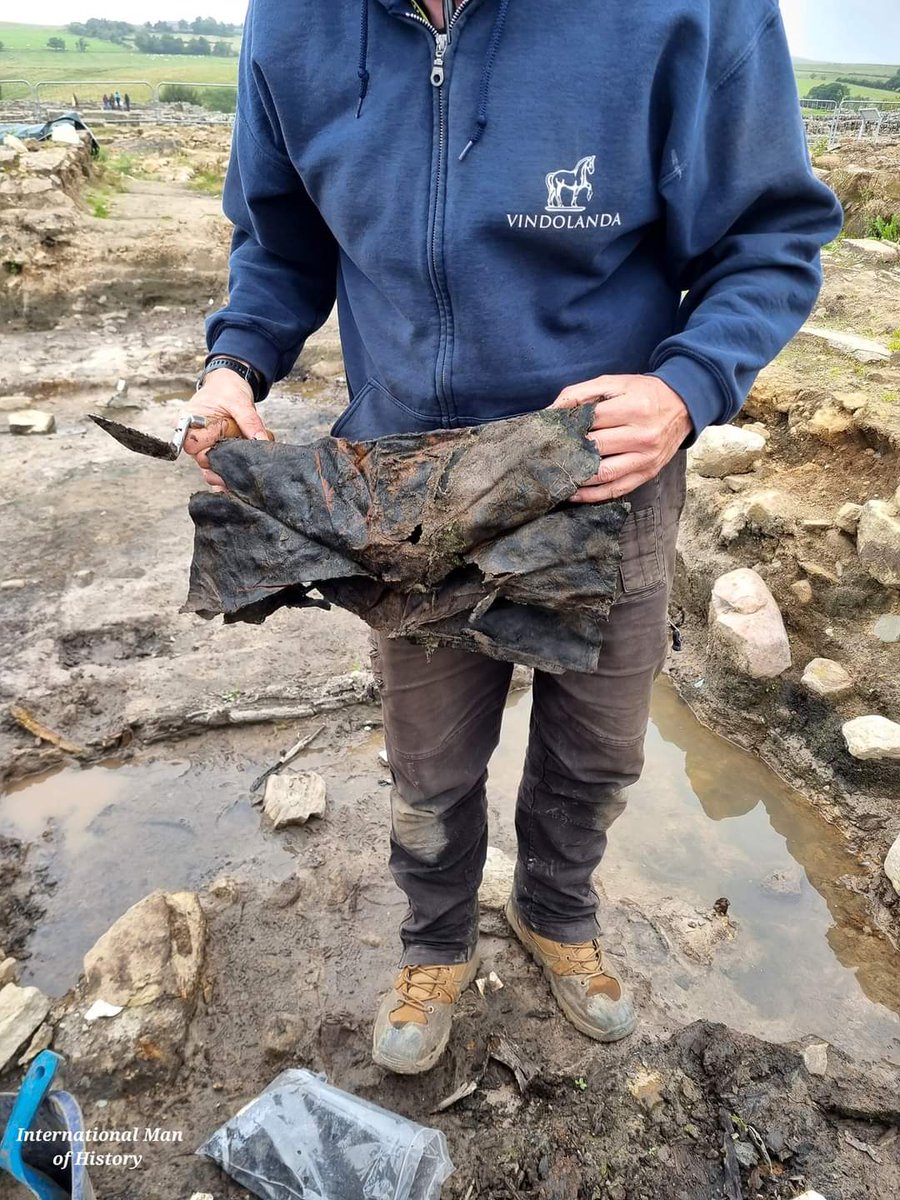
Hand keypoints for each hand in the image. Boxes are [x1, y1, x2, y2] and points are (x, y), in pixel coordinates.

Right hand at [182, 367, 270, 490]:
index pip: (192, 444)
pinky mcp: (219, 452)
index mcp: (191, 421)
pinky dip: (229, 477)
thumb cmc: (228, 389)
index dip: (207, 452)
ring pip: (211, 468)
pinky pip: (221, 468)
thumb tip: (261, 441)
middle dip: (219, 469)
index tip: (224, 457)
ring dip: (225, 476)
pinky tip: (237, 489)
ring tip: (237, 487)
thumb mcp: (239, 401)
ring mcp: (207, 446)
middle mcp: (196, 436)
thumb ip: (249, 421)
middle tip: (234, 478)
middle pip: (202, 460)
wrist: (232, 384)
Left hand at [552, 374, 691, 502]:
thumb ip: (580, 393)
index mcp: (634, 408)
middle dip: (568, 452)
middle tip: (545, 456)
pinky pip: (616, 489)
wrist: (683, 405)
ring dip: (576, 478)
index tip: (549, 432)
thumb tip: (550, 411)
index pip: (591, 420)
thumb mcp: (614, 383)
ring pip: (604, 473)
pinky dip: (592, 495)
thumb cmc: (643, 394)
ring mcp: (646, 458)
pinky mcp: (647, 473)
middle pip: (595, 447)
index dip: (567, 426)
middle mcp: (643, 435)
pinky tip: (573, 493)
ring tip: (555, 478)